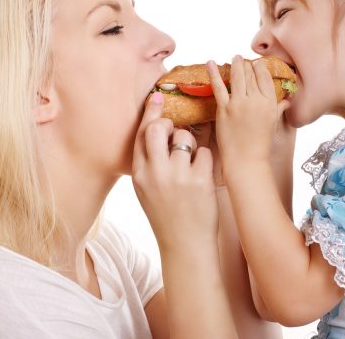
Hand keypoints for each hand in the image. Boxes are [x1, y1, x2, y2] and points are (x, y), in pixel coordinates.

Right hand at [132, 92, 218, 252]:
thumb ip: (148, 164)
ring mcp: (177, 176)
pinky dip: (206, 160)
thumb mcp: (146, 191)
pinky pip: (205, 153)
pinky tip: (203, 175)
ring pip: (185, 137)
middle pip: (157, 128)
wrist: (185, 247)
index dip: (149, 113)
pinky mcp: (199, 181)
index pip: (140, 134)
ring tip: (191, 162)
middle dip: (167, 122)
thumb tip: (156, 132)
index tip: (157, 98)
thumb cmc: (167, 217)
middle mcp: (155, 173)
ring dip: (191, 144)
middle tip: (174, 128)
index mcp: (139, 174)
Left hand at [207, 56, 289, 171]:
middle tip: (241, 59)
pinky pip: (218, 87)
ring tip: (234, 58)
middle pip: (250, 75)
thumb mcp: (273, 122)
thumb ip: (279, 108)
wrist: (246, 159)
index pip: (264, 77)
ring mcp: (239, 103)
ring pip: (237, 77)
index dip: (259, 67)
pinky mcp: (224, 109)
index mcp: (269, 102)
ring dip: (235, 64)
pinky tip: (210, 62)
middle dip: (246, 65)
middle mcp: (255, 99)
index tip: (256, 62)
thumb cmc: (261, 143)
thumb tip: (287, 100)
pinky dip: (213, 73)